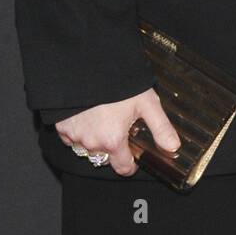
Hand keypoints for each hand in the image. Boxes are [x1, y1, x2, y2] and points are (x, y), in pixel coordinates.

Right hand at [55, 88, 181, 176]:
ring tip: (105, 120)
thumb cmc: (118, 84)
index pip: (122, 168)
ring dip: (96, 140)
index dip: (130, 165)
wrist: (89, 66)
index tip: (134, 159)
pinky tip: (89, 117)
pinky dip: (80, 131)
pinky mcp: (62, 127)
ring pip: (88, 148)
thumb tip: (173, 147)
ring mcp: (74, 136)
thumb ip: (161, 127)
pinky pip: (71, 137)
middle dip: (114, 148)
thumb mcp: (146, 103)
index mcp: (113, 141)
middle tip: (121, 128)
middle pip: (105, 157)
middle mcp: (92, 143)